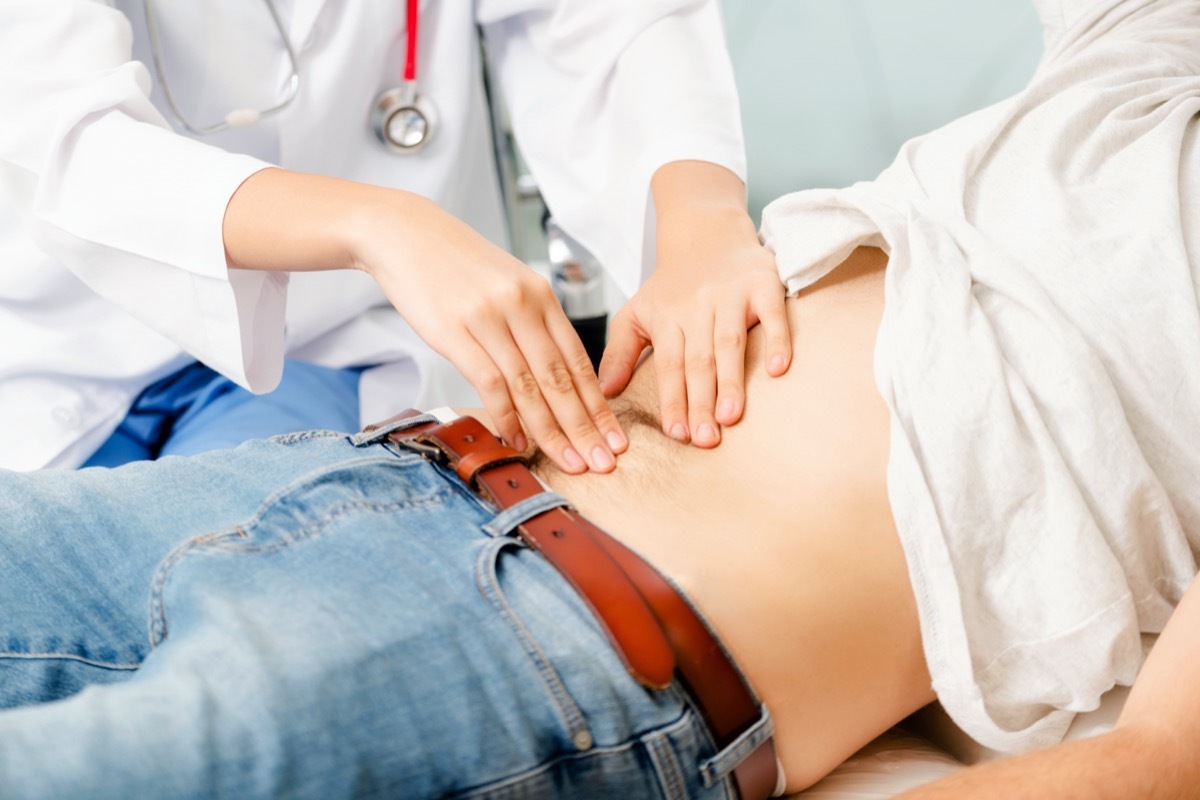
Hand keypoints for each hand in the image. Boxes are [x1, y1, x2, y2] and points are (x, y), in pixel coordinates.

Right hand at [356, 194, 626, 472]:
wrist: (405, 234)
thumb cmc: (456, 265)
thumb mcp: (508, 285)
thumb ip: (532, 325)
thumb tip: (555, 377)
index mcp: (541, 295)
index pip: (579, 360)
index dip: (598, 405)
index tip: (614, 438)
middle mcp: (522, 306)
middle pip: (561, 378)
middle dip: (585, 427)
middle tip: (603, 463)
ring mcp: (489, 318)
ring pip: (530, 386)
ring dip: (551, 431)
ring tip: (569, 462)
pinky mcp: (455, 331)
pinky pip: (490, 383)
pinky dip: (506, 417)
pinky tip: (516, 440)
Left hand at [598, 204, 790, 447]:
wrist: (705, 229)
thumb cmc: (672, 284)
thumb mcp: (637, 313)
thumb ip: (620, 354)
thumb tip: (604, 394)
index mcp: (667, 320)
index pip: (668, 365)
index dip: (673, 399)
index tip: (676, 433)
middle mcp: (697, 309)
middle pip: (698, 360)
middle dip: (700, 401)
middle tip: (705, 438)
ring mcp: (731, 296)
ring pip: (730, 342)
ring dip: (731, 380)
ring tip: (730, 416)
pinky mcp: (763, 285)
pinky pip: (772, 314)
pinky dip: (776, 339)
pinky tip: (778, 370)